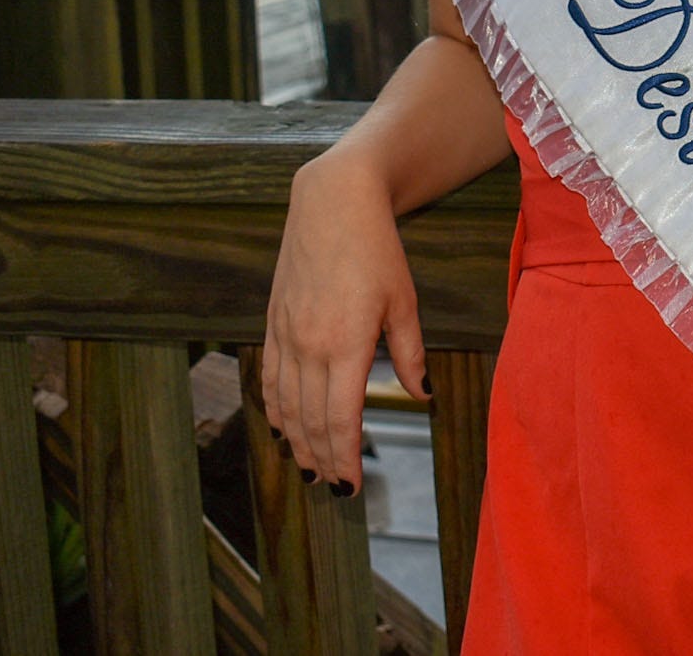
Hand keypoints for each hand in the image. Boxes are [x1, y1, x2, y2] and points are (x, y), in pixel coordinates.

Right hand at [261, 151, 431, 494]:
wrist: (332, 204)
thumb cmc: (378, 251)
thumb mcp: (405, 301)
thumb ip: (411, 353)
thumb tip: (422, 395)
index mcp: (346, 343)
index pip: (341, 418)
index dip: (345, 458)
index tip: (351, 487)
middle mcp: (309, 346)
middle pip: (310, 421)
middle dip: (322, 460)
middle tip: (335, 489)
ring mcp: (285, 335)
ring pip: (285, 406)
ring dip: (296, 443)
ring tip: (311, 469)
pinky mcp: (272, 323)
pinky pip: (270, 379)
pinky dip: (275, 411)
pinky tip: (283, 429)